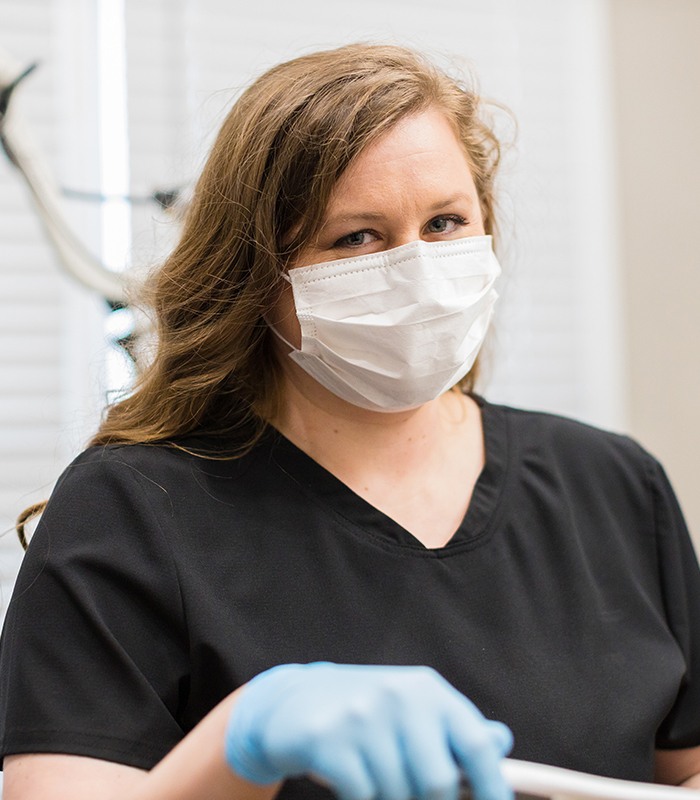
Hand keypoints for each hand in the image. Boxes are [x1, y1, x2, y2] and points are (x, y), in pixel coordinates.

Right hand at [224, 662, 512, 799]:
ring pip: (398, 796)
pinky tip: (349, 782)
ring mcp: (362, 715)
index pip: (475, 745)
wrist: (293, 701)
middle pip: (439, 783)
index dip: (494, 789)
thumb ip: (452, 730)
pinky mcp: (328, 739)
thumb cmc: (366, 714)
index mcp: (428, 691)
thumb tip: (500, 741)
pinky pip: (362, 797)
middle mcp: (399, 696)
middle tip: (413, 799)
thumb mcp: (411, 710)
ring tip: (375, 781)